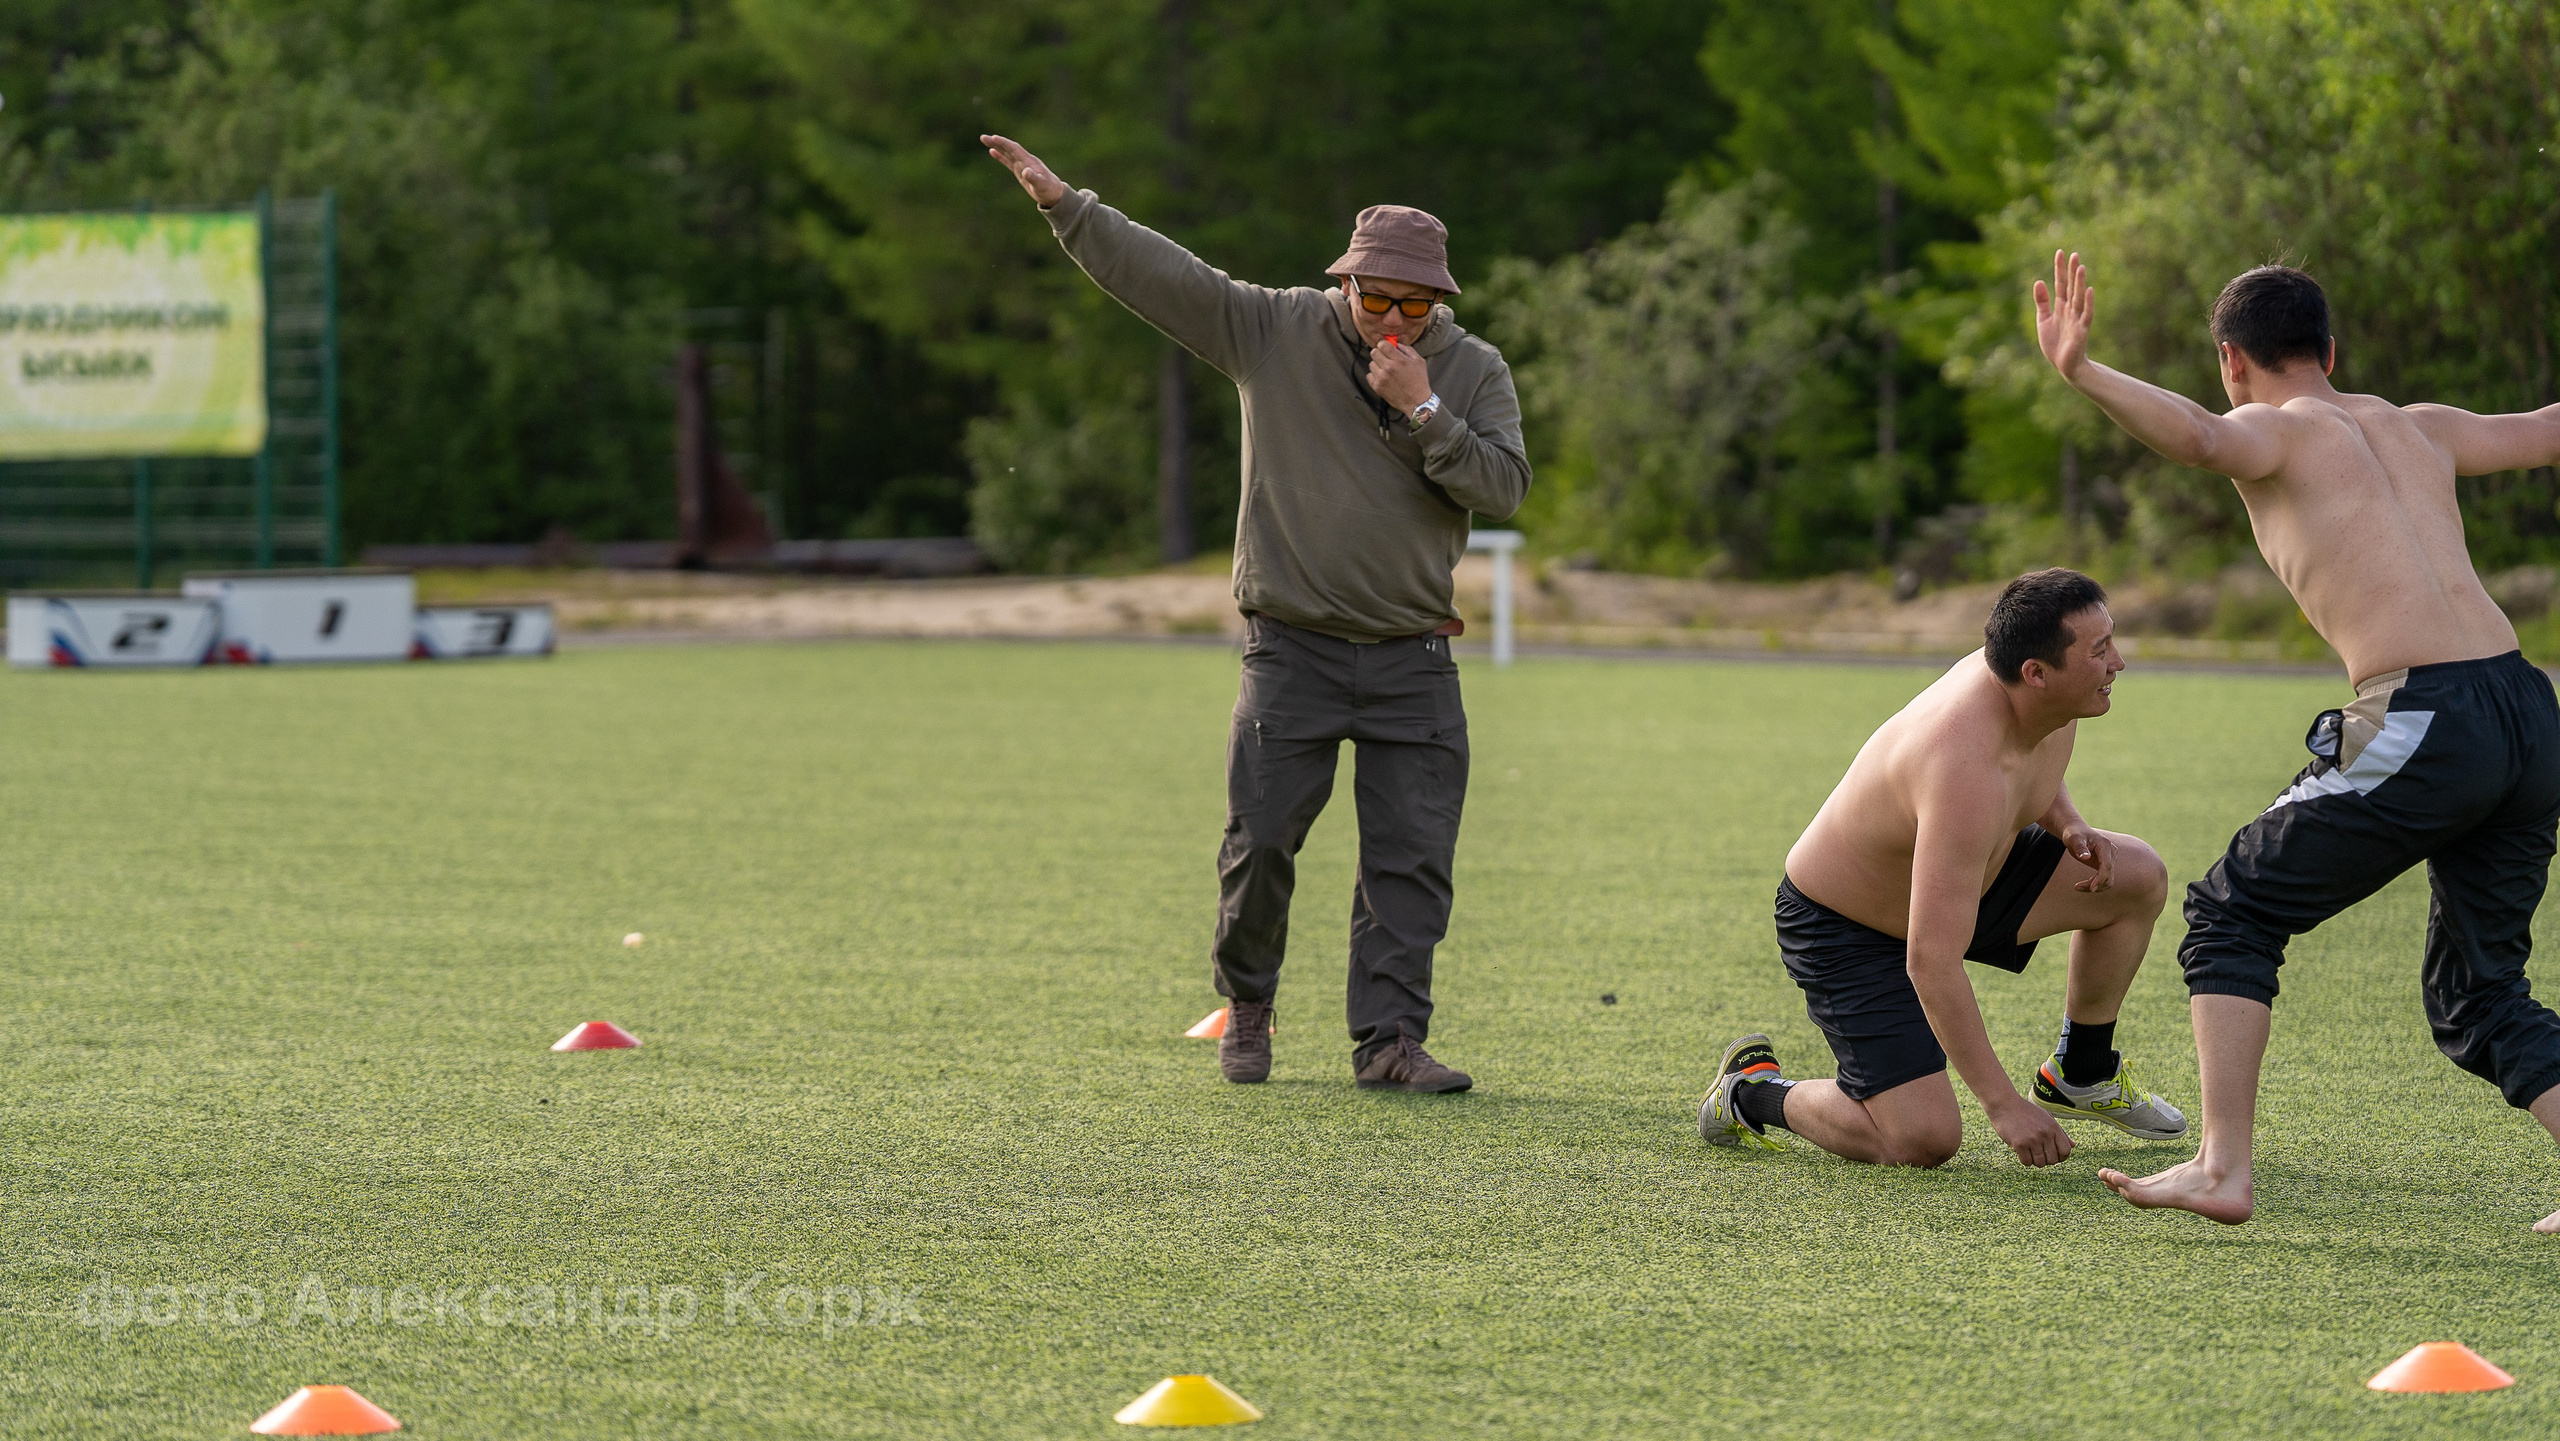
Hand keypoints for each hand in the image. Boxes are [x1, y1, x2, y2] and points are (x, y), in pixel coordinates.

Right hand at [981, 133, 1066, 207]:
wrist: (1055, 193)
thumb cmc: (1049, 190)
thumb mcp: (1041, 186)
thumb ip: (1034, 178)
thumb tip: (1026, 172)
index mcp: (1029, 161)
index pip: (1015, 149)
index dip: (1005, 143)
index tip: (994, 138)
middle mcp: (1025, 160)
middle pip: (1009, 148)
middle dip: (997, 142)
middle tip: (983, 137)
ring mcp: (1022, 165)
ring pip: (1007, 152)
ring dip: (996, 146)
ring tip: (985, 140)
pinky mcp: (1020, 170)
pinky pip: (1008, 161)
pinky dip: (1000, 156)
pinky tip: (992, 151)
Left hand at [1367, 335, 1431, 414]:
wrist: (1417, 401)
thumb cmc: (1419, 381)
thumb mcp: (1419, 361)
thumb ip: (1407, 349)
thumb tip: (1396, 344)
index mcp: (1399, 360)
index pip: (1382, 344)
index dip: (1383, 345)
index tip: (1386, 348)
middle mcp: (1389, 368)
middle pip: (1374, 352)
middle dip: (1379, 353)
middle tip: (1385, 358)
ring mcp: (1381, 378)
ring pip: (1371, 364)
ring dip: (1377, 365)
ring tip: (1386, 370)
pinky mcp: (1377, 387)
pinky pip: (1369, 375)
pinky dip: (1374, 376)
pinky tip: (1383, 378)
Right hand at [1989, 1096, 2074, 1167]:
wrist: (2004, 1104)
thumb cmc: (2026, 1111)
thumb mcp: (2046, 1118)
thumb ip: (2060, 1133)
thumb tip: (2073, 1146)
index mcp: (2053, 1127)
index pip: (2066, 1151)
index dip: (2061, 1157)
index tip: (2053, 1156)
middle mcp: (2045, 1134)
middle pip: (2053, 1160)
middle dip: (2047, 1160)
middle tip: (2038, 1153)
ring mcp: (2032, 1139)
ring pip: (2040, 1163)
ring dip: (2035, 1161)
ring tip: (2029, 1152)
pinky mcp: (2019, 1144)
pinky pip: (2026, 1162)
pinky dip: (2024, 1160)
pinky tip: (2021, 1151)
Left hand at [2034, 249, 2092, 382]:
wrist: (2064, 365)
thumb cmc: (2055, 343)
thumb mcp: (2043, 320)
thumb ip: (2042, 302)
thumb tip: (2039, 281)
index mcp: (2060, 306)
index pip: (2061, 284)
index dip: (2060, 269)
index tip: (2060, 252)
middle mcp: (2070, 309)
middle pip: (2071, 287)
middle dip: (2072, 271)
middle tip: (2074, 254)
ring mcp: (2077, 319)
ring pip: (2079, 298)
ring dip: (2080, 283)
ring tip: (2080, 268)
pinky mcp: (2082, 330)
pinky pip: (2086, 314)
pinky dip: (2088, 303)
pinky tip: (2090, 291)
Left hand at [2063, 825, 2114, 891]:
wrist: (2076, 830)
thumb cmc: (2073, 833)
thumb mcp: (2073, 839)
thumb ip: (2079, 847)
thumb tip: (2086, 857)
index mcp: (2105, 845)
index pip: (2107, 866)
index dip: (2100, 878)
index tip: (2091, 889)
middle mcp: (2111, 853)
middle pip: (2108, 875)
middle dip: (2094, 884)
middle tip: (2076, 887)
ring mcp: (2110, 859)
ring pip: (2108, 880)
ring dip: (2095, 886)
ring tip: (2077, 887)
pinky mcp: (2106, 865)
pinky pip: (2104, 879)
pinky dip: (2095, 884)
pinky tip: (2082, 885)